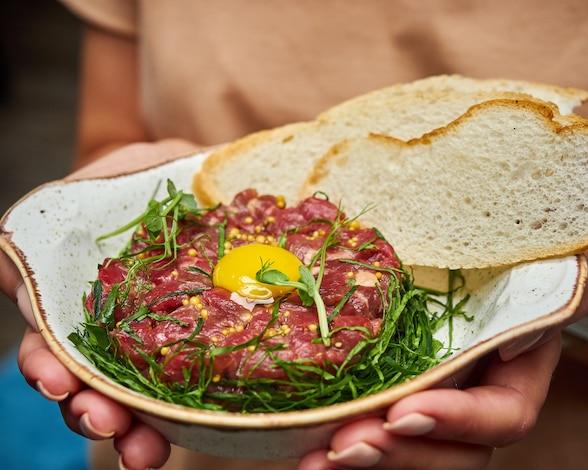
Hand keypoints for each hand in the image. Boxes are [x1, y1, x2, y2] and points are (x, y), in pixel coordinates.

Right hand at [1, 139, 199, 469]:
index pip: (46, 324)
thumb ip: (90, 189)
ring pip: (121, 394)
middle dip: (82, 403)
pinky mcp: (194, 351)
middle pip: (78, 372)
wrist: (230, 190)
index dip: (43, 357)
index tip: (58, 376)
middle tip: (101, 419)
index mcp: (82, 278)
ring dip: (120, 425)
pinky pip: (175, 394)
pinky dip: (165, 425)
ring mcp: (150, 339)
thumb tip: (22, 235)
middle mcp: (106, 315)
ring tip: (138, 448)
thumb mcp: (130, 168)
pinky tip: (167, 443)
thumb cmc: (174, 174)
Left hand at [297, 269, 587, 469]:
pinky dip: (336, 438)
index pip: (502, 415)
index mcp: (515, 374)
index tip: (406, 412)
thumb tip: (519, 341)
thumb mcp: (541, 262)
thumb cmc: (511, 256)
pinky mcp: (388, 390)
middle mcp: (472, 397)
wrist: (477, 250)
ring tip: (316, 460)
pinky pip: (370, 425)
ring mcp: (430, 398)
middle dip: (398, 454)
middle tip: (347, 447)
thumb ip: (552, 293)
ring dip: (362, 458)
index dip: (459, 421)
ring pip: (405, 449)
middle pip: (447, 450)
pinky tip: (303, 444)